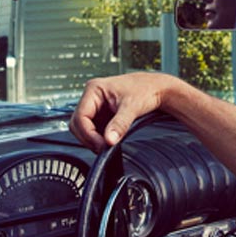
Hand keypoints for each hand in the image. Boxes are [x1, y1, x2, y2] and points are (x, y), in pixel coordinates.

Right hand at [69, 72, 183, 152]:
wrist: (158, 89)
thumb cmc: (146, 90)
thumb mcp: (132, 108)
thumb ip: (119, 125)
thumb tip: (109, 140)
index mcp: (94, 89)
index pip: (80, 116)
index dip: (88, 133)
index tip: (101, 144)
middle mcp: (92, 97)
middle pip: (78, 124)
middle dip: (89, 137)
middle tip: (104, 147)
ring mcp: (96, 106)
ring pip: (84, 128)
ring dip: (94, 138)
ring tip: (110, 142)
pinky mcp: (102, 114)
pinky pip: (94, 130)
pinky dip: (100, 137)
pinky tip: (111, 139)